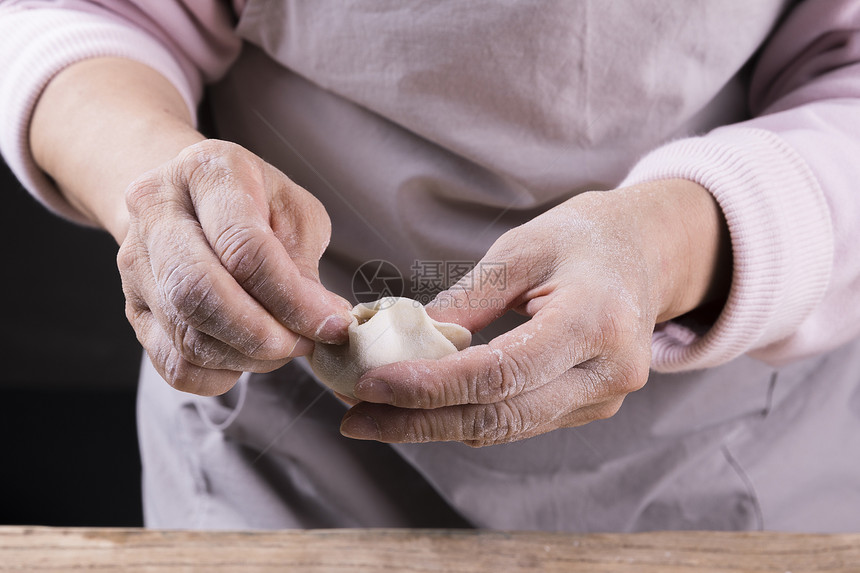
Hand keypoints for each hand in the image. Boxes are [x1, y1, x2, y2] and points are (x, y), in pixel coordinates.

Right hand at [117, 139, 352, 395]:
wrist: (189, 200)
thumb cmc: (255, 204)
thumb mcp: (294, 212)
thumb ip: (304, 263)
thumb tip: (322, 321)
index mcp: (207, 171)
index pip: (243, 247)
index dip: (292, 298)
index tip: (332, 325)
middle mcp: (157, 211)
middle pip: (198, 293)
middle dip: (261, 334)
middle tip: (304, 345)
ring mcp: (135, 263)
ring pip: (187, 336)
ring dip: (248, 356)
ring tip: (285, 346)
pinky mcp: (133, 309)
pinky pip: (174, 364)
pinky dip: (220, 375)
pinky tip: (248, 357)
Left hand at [341, 179, 729, 445]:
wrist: (643, 252)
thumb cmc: (582, 238)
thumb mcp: (521, 248)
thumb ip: (468, 298)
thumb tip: (405, 342)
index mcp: (597, 321)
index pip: (503, 372)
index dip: (434, 386)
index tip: (374, 385)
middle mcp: (609, 372)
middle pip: (501, 415)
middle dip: (420, 421)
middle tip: (357, 420)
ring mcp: (603, 398)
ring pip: (506, 428)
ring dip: (435, 426)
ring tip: (375, 418)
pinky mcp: (588, 407)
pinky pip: (518, 420)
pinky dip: (466, 417)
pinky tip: (421, 410)